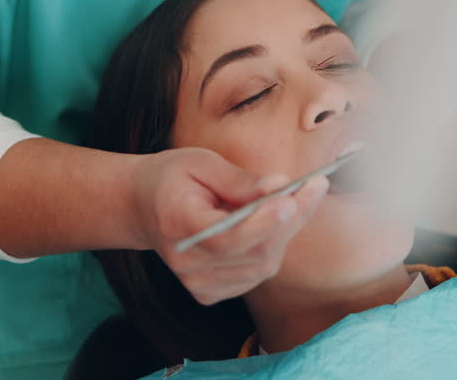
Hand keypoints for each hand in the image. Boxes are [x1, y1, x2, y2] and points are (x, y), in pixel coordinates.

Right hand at [129, 147, 328, 304]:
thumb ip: (240, 180)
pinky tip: (273, 221)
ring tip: (298, 197)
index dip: (265, 220)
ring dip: (287, 231)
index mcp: (177, 226)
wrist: (141, 208)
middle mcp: (186, 264)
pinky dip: (273, 247)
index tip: (294, 195)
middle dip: (292, 218)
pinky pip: (257, 274)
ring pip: (263, 266)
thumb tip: (280, 186)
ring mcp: (198, 284)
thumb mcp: (200, 163)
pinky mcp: (209, 293)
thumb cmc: (172, 179)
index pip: (228, 236)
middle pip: (254, 253)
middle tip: (316, 185)